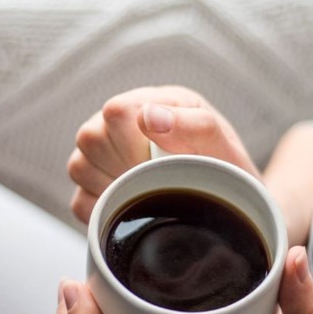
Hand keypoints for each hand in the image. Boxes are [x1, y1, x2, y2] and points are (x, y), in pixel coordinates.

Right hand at [67, 86, 256, 222]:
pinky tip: (133, 209)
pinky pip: (79, 200)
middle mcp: (124, 123)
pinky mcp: (96, 186)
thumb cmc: (229, 171)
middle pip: (90, 138)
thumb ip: (195, 125)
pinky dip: (104, 212)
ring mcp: (106, 154)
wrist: (233, 203)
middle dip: (124, 168)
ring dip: (113, 188)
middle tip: (157, 182)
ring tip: (148, 193)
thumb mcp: (224, 148)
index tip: (160, 165)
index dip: (133, 144)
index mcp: (155, 102)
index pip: (116, 112)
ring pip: (79, 167)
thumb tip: (149, 116)